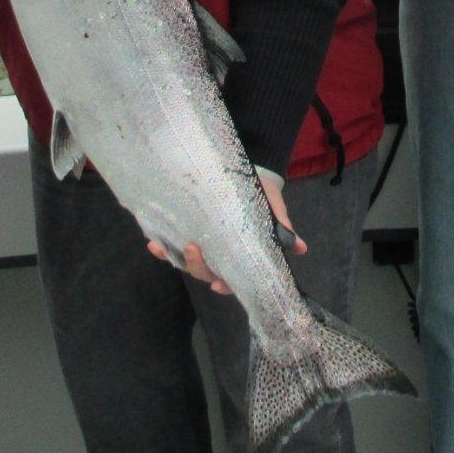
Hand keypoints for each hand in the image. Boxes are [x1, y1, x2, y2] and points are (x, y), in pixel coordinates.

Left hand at [147, 170, 304, 292]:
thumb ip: (282, 228)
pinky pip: (172, 244)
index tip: (220, 284)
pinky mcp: (187, 229)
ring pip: (185, 261)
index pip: (232, 278)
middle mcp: (219, 253)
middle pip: (205, 271)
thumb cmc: (261, 193)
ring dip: (173, 258)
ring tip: (161, 247)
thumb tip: (301, 247)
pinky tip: (152, 242)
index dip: (225, 285)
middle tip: (194, 249)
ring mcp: (202, 243)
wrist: (247, 167)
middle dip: (198, 266)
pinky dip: (162, 246)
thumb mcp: (272, 209)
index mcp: (240, 254)